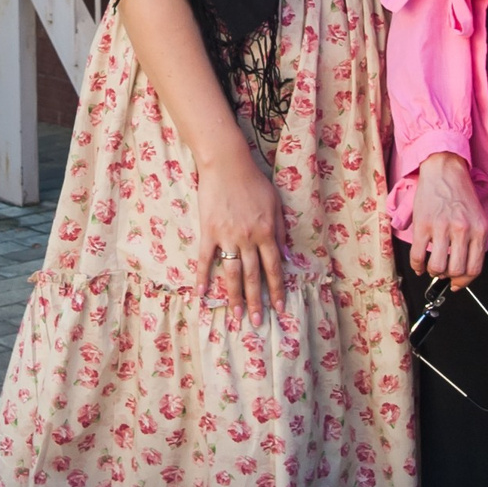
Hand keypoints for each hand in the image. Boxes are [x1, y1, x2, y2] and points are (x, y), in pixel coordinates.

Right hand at [195, 147, 286, 323]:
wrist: (227, 164)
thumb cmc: (254, 181)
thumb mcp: (276, 203)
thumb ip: (281, 229)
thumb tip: (286, 255)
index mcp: (267, 232)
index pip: (274, 268)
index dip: (277, 290)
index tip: (280, 308)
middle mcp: (249, 238)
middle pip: (254, 276)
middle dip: (256, 301)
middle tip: (257, 322)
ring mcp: (227, 237)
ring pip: (232, 273)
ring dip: (234, 297)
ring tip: (235, 316)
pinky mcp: (209, 231)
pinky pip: (206, 259)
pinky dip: (203, 277)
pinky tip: (201, 294)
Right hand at [407, 152, 487, 285]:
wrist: (444, 170)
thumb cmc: (460, 193)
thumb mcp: (478, 217)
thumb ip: (475, 242)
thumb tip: (465, 268)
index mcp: (479, 230)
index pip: (475, 268)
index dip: (464, 281)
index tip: (457, 284)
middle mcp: (463, 230)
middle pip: (456, 271)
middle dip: (449, 278)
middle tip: (444, 274)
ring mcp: (442, 227)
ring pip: (437, 267)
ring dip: (433, 272)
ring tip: (432, 266)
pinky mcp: (423, 224)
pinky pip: (418, 256)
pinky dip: (417, 266)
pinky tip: (419, 264)